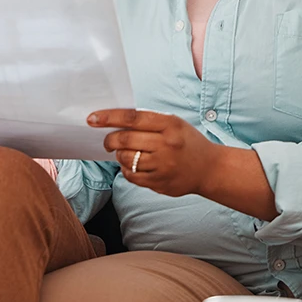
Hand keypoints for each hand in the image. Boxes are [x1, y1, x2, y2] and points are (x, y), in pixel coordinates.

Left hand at [89, 109, 217, 197]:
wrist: (209, 169)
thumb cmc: (186, 141)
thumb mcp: (174, 123)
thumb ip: (148, 121)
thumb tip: (114, 121)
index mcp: (169, 124)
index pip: (132, 118)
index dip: (108, 117)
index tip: (92, 118)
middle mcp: (166, 145)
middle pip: (125, 140)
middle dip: (109, 140)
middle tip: (107, 141)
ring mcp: (163, 166)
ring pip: (126, 159)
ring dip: (119, 156)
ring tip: (124, 153)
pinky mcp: (160, 183)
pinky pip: (131, 176)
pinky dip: (126, 169)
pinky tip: (132, 165)